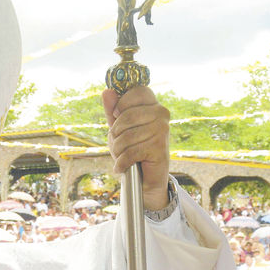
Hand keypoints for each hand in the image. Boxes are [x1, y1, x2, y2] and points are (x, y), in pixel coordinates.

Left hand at [102, 86, 170, 210]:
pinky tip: (121, 166)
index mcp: (154, 105)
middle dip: (115, 133)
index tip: (117, 116)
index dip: (122, 103)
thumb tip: (107, 91)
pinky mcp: (159, 148)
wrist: (146, 178)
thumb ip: (112, 110)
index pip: (138, 91)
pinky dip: (121, 162)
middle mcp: (161, 114)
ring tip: (121, 155)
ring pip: (126, 136)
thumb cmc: (133, 148)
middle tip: (118, 142)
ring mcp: (162, 130)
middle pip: (127, 115)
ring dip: (118, 150)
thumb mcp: (119, 127)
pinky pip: (130, 152)